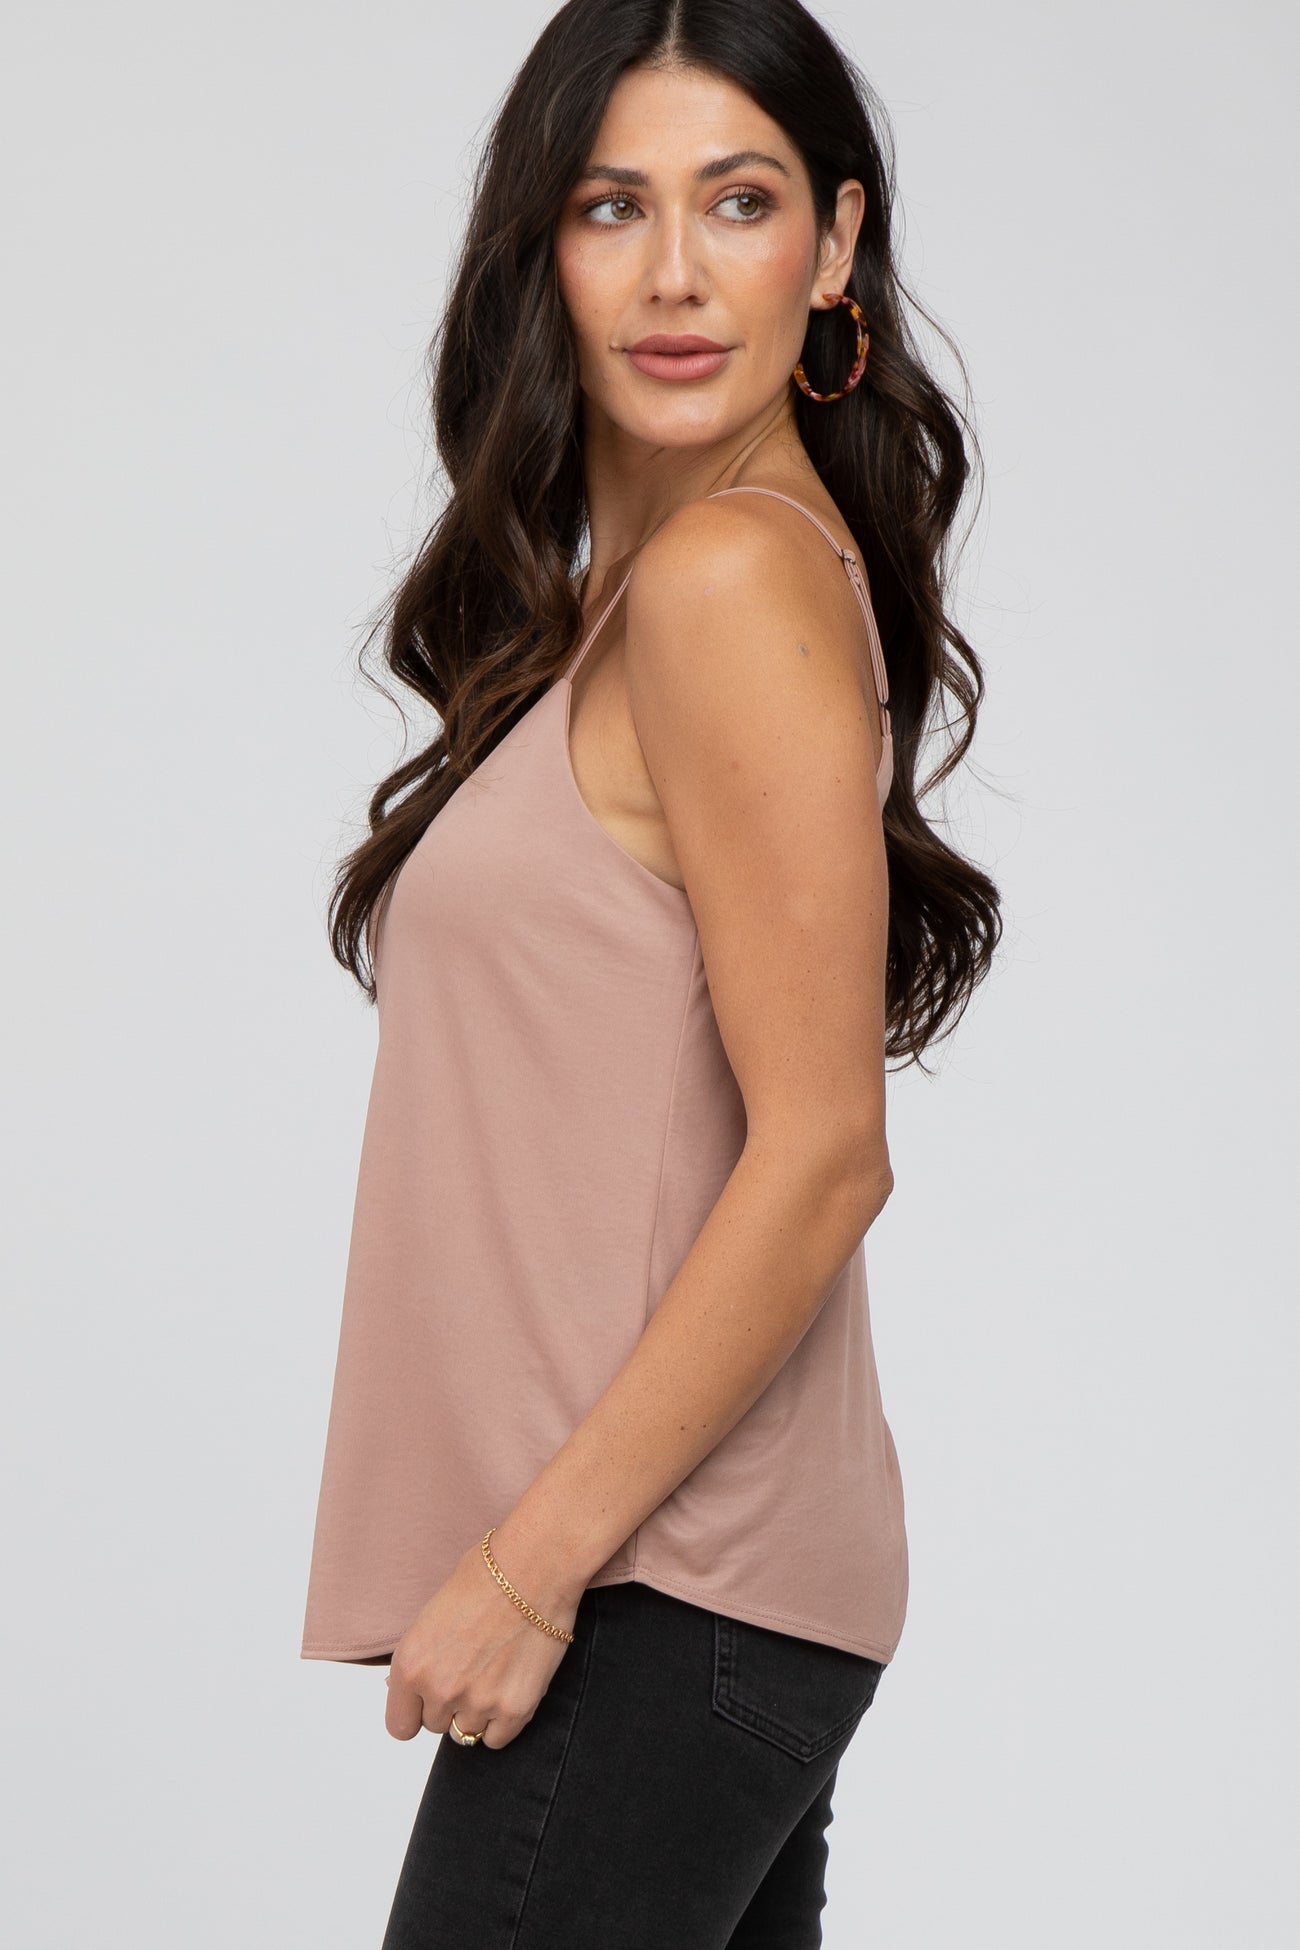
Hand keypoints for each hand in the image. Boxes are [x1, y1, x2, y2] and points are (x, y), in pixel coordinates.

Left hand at [384, 1536, 580, 1749]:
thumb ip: (421, 1658)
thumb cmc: (485, 1576)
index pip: (399, 1725)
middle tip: (471, 1670)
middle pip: (435, 1725)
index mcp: (411, 1664)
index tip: (426, 1702)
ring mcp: (478, 1703)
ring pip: (466, 1734)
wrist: (535, 1567)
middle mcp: (440, 1689)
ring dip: (476, 1713)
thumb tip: (407, 1690)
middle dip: (450, 1703)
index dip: (415, 1712)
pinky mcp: (516, 1709)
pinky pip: (497, 1739)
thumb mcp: (432, 1615)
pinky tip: (509, 1688)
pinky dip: (502, 1721)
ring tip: (492, 1675)